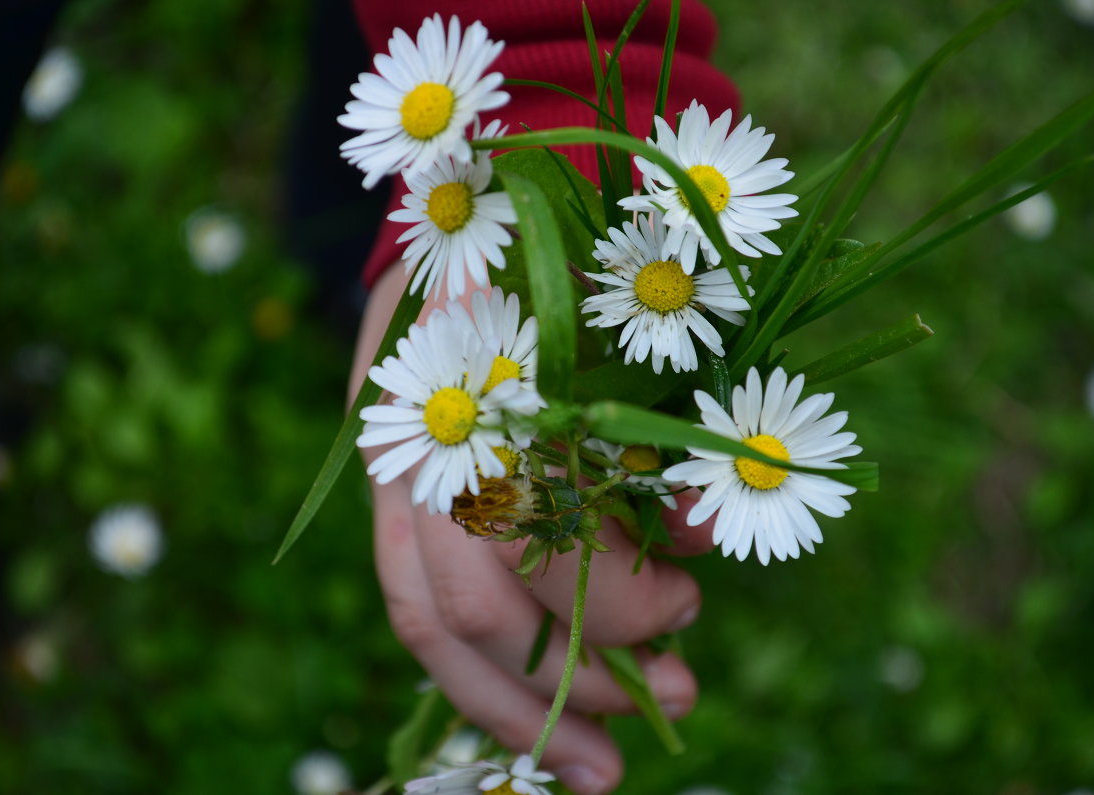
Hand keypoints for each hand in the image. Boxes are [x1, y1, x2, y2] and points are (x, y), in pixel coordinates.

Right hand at [351, 266, 714, 794]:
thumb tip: (702, 535)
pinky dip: (477, 678)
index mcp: (486, 379)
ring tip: (599, 769)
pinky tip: (533, 722)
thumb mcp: (628, 330)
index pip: (539, 532)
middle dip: (579, 676)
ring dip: (517, 711)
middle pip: (476, 601)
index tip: (690, 600)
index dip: (618, 596)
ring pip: (430, 626)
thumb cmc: (564, 259)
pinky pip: (416, 609)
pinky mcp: (390, 499)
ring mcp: (394, 473)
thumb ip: (661, 430)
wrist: (473, 216)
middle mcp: (422, 439)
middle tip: (678, 703)